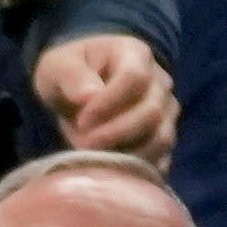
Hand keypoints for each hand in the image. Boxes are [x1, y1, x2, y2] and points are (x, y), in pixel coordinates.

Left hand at [31, 30, 178, 163]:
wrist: (86, 83)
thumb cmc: (73, 71)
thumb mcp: (59, 65)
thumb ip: (72, 76)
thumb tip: (89, 97)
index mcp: (135, 54)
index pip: (134, 78)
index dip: (109, 103)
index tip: (81, 120)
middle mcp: (160, 82)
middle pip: (151, 112)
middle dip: (116, 133)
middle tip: (84, 145)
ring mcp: (167, 111)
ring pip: (161, 138)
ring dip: (128, 153)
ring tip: (96, 157)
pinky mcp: (164, 137)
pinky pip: (162, 158)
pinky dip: (139, 168)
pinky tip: (114, 172)